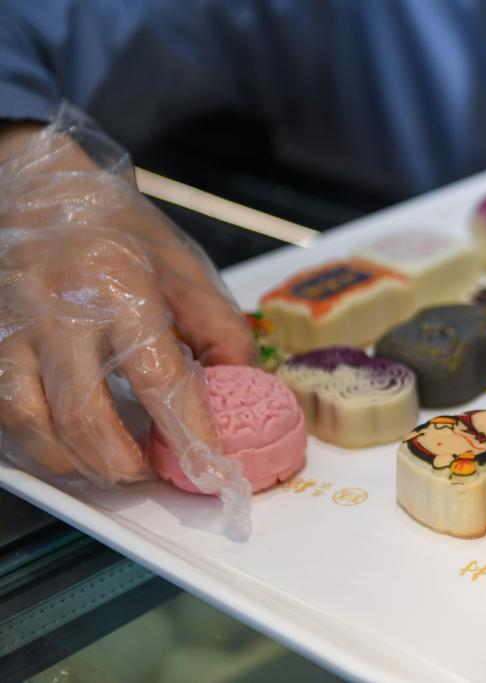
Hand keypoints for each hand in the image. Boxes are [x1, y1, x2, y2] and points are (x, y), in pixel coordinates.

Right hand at [0, 119, 253, 486]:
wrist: (40, 191)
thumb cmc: (117, 232)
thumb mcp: (184, 270)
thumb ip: (220, 330)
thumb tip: (243, 388)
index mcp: (121, 286)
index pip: (160, 379)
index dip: (189, 433)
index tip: (212, 468)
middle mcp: (59, 311)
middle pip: (85, 416)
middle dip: (125, 463)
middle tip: (154, 471)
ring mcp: (12, 328)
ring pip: (33, 424)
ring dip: (79, 462)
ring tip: (116, 465)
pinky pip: (4, 411)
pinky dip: (40, 442)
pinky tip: (69, 445)